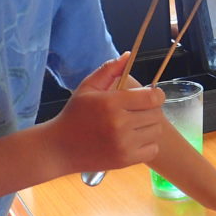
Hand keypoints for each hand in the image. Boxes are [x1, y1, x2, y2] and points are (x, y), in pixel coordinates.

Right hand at [44, 54, 165, 174]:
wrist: (58, 148)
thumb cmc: (74, 115)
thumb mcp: (87, 88)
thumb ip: (109, 70)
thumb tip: (128, 55)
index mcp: (111, 103)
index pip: (152, 97)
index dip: (156, 95)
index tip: (150, 96)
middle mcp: (119, 124)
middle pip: (156, 114)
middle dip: (150, 110)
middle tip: (138, 111)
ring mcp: (123, 144)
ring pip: (156, 131)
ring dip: (149, 127)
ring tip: (135, 125)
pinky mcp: (125, 160)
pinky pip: (152, 149)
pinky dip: (147, 144)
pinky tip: (134, 139)